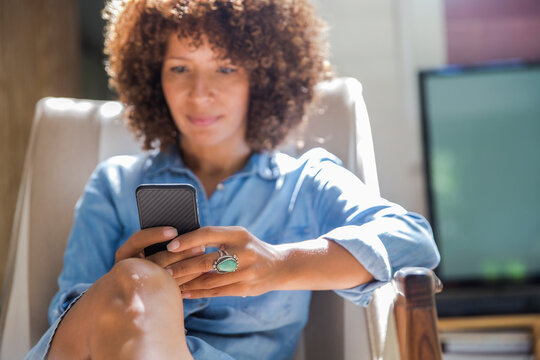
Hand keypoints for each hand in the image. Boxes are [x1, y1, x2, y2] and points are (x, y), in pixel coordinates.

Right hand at [115, 227, 205, 284]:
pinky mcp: (154, 292)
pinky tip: (202, 271)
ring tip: (204, 257)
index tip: (174, 231)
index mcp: (126, 252)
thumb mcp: (149, 244)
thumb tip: (178, 230)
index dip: (156, 235)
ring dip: (188, 265)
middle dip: (180, 253)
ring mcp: (141, 282)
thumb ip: (162, 237)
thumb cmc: (148, 254)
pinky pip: (173, 286)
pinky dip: (188, 278)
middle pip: (156, 260)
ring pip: (166, 275)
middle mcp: (129, 268)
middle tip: (200, 246)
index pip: (138, 240)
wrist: (137, 291)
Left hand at [165, 226, 285, 297]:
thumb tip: (181, 243)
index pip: (209, 234)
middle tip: (164, 270)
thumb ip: (216, 238)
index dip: (188, 240)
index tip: (171, 245)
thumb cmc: (249, 248)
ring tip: (169, 283)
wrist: (279, 265)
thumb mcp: (237, 236)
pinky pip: (217, 291)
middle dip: (182, 266)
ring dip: (187, 282)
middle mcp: (243, 252)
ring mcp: (245, 271)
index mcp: (238, 234)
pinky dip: (198, 292)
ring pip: (209, 279)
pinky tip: (185, 292)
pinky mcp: (245, 288)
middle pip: (206, 260)